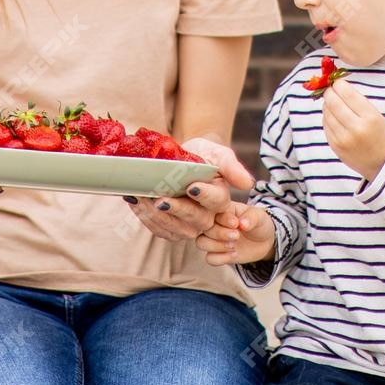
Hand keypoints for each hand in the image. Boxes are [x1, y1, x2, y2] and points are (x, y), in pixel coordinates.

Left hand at [121, 136, 239, 240]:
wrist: (176, 160)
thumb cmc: (200, 156)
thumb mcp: (215, 153)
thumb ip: (230, 166)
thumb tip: (248, 183)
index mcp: (220, 198)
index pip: (217, 201)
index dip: (205, 195)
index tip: (192, 186)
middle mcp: (207, 216)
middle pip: (197, 219)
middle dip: (179, 210)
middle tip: (162, 199)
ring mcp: (189, 225)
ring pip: (177, 229)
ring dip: (158, 216)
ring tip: (143, 198)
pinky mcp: (171, 229)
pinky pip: (160, 231)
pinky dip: (146, 218)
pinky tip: (136, 202)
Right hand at [196, 202, 276, 265]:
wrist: (265, 242)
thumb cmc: (259, 224)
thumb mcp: (260, 216)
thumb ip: (251, 217)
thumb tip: (242, 223)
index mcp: (221, 209)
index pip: (211, 211)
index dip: (222, 219)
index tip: (236, 223)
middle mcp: (214, 223)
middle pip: (204, 228)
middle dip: (220, 234)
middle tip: (237, 236)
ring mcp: (214, 239)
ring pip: (201, 243)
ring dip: (217, 246)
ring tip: (233, 246)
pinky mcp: (217, 253)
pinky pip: (209, 258)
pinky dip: (220, 258)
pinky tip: (234, 254)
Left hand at [322, 81, 384, 178]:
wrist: (382, 163)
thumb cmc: (380, 135)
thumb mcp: (376, 115)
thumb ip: (358, 101)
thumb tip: (337, 86)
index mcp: (370, 117)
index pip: (348, 93)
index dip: (339, 85)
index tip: (338, 83)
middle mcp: (356, 128)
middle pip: (333, 102)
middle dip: (329, 92)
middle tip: (331, 90)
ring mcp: (344, 138)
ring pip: (326, 113)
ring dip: (327, 105)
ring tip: (333, 104)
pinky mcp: (335, 145)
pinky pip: (325, 125)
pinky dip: (327, 117)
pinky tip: (333, 117)